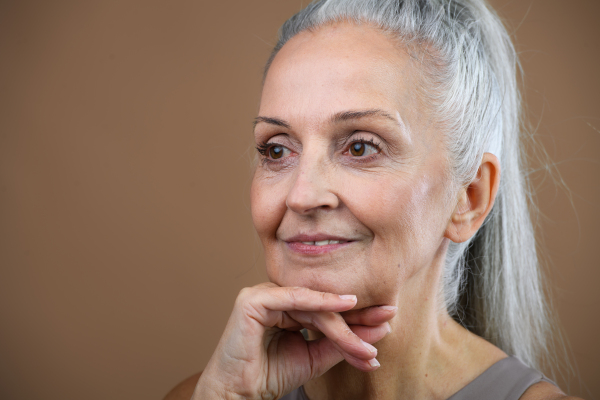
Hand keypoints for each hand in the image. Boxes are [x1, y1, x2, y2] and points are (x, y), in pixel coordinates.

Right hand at [193, 282, 395, 399]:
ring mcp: (263, 294)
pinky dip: (320, 302)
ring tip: (366, 343)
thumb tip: (378, 330)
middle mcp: (276, 297)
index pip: (326, 309)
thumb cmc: (270, 375)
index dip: (356, 317)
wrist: (240, 395)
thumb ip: (341, 342)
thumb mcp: (315, 357)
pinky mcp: (253, 300)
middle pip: (323, 305)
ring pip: (312, 306)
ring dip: (342, 325)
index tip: (386, 322)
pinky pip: (294, 298)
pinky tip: (345, 306)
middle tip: (386, 322)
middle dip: (356, 319)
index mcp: (287, 307)